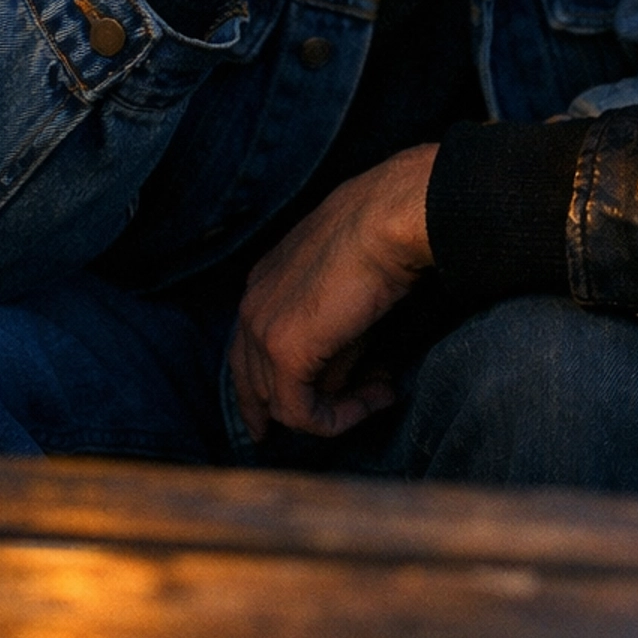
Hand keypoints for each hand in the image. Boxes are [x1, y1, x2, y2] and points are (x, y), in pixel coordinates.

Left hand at [229, 145, 437, 438]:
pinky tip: (376, 400)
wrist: (388, 218)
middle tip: (346, 416)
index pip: (249, 353)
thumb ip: (333, 333)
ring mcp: (261, 329)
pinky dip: (338, 419)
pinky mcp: (284, 351)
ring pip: (282, 402)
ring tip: (383, 393)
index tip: (295, 412)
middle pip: (256, 384)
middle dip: (296, 410)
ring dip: (336, 409)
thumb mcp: (347, 288)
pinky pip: (300, 411)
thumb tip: (344, 377)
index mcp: (262, 282)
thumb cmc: (380, 237)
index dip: (267, 389)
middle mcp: (251, 306)